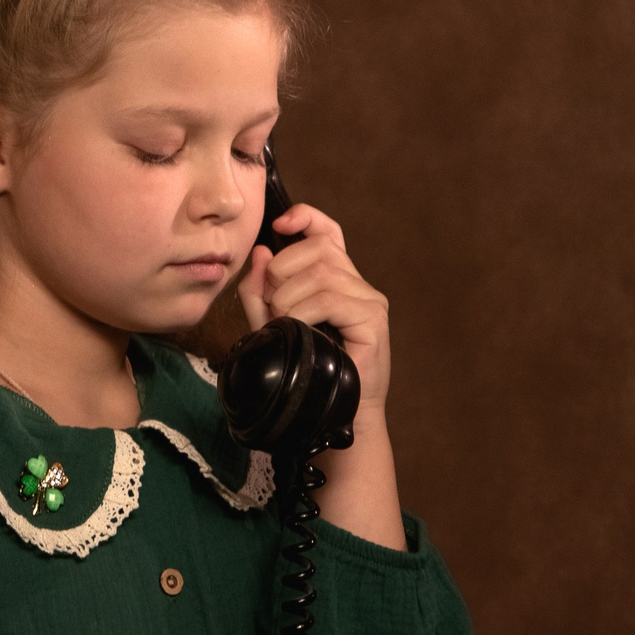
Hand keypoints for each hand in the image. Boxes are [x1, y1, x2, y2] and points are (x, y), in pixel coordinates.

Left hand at [235, 201, 390, 413]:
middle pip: (319, 248)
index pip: (327, 232)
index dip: (306, 217)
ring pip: (322, 272)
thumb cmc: (306, 373)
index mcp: (336, 281)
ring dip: (290, 297)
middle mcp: (357, 285)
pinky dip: (305, 311)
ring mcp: (369, 301)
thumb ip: (261, 293)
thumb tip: (263, 252)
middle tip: (273, 306)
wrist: (337, 416)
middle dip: (284, 271)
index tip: (279, 224)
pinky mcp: (372, 320)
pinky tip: (300, 330)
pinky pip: (331, 298)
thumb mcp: (272, 328)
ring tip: (285, 324)